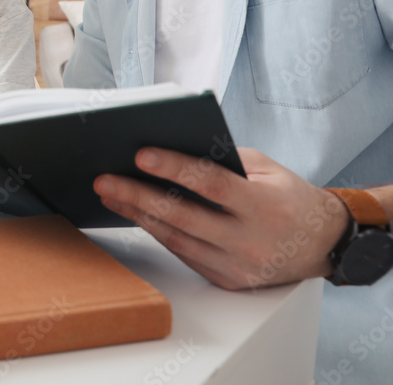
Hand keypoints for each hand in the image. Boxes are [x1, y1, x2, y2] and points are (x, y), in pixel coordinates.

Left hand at [93, 147, 350, 289]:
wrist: (323, 244)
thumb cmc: (290, 197)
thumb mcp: (266, 169)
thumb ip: (224, 160)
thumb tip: (171, 148)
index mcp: (265, 207)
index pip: (212, 186)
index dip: (174, 169)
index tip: (141, 154)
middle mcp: (250, 242)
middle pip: (183, 217)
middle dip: (138, 196)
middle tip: (105, 180)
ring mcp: (237, 266)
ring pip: (176, 239)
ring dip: (138, 215)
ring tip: (110, 194)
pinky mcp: (227, 280)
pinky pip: (183, 253)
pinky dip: (157, 231)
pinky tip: (136, 214)